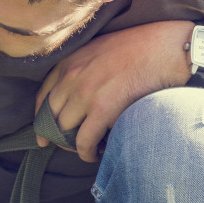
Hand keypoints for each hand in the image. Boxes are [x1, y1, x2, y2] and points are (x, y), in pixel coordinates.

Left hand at [35, 21, 193, 161]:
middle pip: (50, 116)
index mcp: (67, 62)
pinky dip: (86, 152)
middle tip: (65, 145)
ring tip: (84, 149)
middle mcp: (70, 77)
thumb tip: (74, 95)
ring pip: (64, 130)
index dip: (40, 118)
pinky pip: (84, 140)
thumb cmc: (136, 48)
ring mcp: (85, 93)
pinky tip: (94, 154)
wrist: (163, 47)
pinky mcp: (103, 109)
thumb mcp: (96, 50)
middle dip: (55, 135)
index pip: (42, 96)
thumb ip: (80, 69)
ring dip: (72, 144)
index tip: (42, 132)